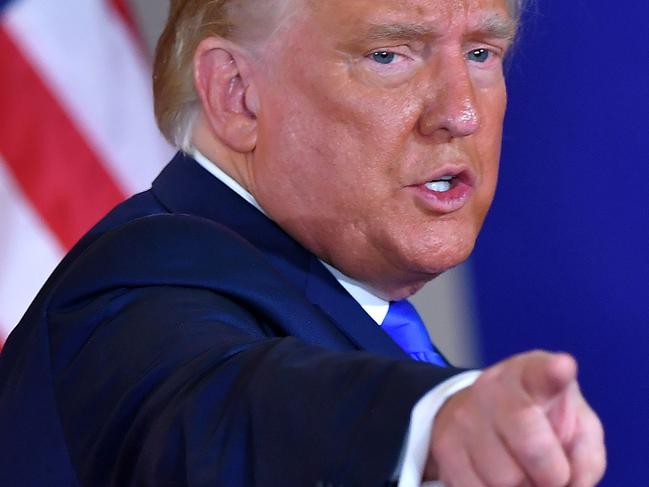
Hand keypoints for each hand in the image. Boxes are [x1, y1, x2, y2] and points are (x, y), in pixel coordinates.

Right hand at [425, 351, 605, 486]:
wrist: (479, 415)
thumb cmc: (541, 422)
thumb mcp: (575, 426)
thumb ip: (584, 451)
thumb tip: (571, 482)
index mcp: (532, 374)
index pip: (542, 373)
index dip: (555, 373)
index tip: (563, 368)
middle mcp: (493, 388)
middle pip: (530, 445)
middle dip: (552, 475)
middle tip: (553, 476)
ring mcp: (464, 416)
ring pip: (505, 479)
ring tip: (523, 474)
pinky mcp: (444, 446)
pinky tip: (497, 478)